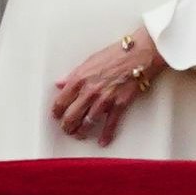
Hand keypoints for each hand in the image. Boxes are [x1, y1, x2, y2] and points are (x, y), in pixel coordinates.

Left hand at [50, 26, 163, 146]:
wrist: (139, 53)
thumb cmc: (116, 54)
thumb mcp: (88, 61)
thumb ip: (72, 75)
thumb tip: (60, 84)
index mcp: (79, 79)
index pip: (61, 101)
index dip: (57, 112)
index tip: (56, 116)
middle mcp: (89, 91)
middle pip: (71, 115)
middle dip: (67, 125)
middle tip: (66, 129)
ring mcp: (104, 99)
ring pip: (87, 122)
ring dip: (81, 131)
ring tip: (79, 135)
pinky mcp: (120, 104)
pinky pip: (111, 123)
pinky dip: (106, 134)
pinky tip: (102, 141)